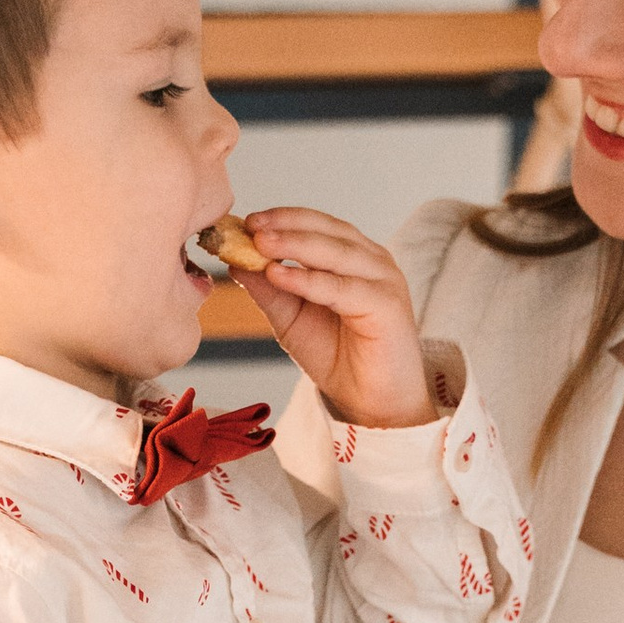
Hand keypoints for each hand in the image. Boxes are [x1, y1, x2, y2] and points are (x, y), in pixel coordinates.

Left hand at [230, 208, 436, 431]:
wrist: (373, 403)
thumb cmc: (338, 357)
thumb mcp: (291, 318)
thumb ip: (269, 289)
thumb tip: (235, 259)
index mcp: (353, 257)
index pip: (317, 225)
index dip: (283, 218)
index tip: (247, 221)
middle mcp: (372, 262)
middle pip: (327, 231)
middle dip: (286, 226)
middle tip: (251, 227)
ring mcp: (384, 280)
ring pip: (336, 253)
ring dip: (295, 245)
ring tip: (259, 244)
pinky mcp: (387, 305)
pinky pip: (342, 288)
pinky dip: (308, 280)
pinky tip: (278, 275)